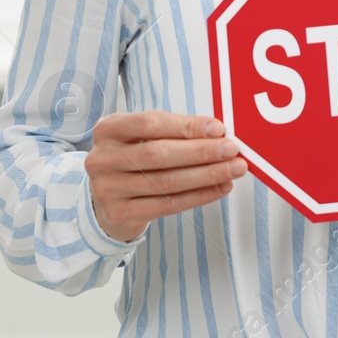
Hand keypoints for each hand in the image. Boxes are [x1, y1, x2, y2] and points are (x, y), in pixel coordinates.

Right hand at [86, 112, 246, 242]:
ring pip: (166, 182)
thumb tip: (218, 133)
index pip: (150, 123)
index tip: (218, 128)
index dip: (186, 126)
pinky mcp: (120, 213)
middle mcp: (103, 158)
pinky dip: (199, 196)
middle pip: (158, 154)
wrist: (105, 198)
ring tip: (233, 169)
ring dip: (207, 175)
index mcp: (109, 129)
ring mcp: (108, 188)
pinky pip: (168, 205)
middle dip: (201, 152)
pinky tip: (220, 188)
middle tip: (232, 149)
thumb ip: (175, 132)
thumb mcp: (142, 137)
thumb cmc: (133, 158)